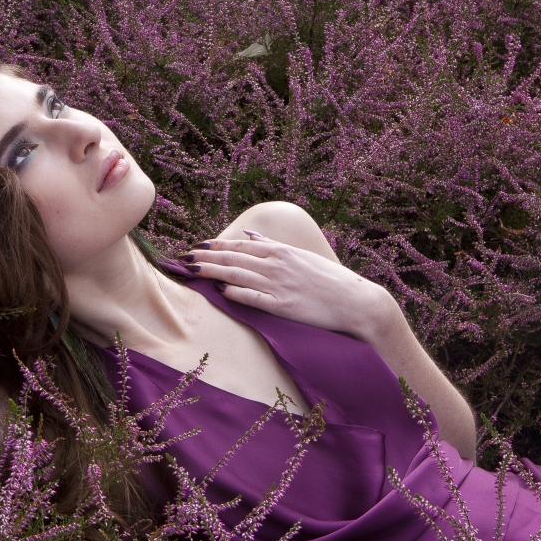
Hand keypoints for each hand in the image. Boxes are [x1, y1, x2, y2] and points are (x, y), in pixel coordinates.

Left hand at [182, 231, 397, 341]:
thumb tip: (250, 235)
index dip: (216, 246)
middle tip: (184, 257)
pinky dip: (236, 292)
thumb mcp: (301, 255)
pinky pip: (254, 297)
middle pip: (233, 258)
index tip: (197, 246)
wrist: (356, 302)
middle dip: (206, 257)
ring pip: (238, 274)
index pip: (241, 246)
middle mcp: (277, 265)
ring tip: (192, 270)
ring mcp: (279, 285)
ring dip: (212, 271)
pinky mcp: (283, 306)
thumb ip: (274, 245)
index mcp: (281, 251)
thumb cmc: (329, 280)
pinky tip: (220, 290)